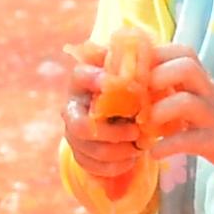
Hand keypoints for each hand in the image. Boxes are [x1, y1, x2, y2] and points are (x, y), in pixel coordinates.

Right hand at [60, 44, 148, 187]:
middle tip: (136, 131)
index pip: (80, 76)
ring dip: (119, 151)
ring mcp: (73, 133)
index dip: (94, 80)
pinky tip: (132, 158)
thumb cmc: (130, 89)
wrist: (124, 115)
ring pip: (90, 150)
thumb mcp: (132, 72)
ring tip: (139, 145)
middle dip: (111, 132)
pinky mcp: (80, 154)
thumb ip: (133, 62)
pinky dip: (117, 165)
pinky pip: (94, 166)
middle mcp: (71, 107)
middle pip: (80, 126)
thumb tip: (142, 46)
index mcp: (82, 81)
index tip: (113, 83)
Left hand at [143, 50, 213, 184]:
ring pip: (186, 102)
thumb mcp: (205, 102)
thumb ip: (180, 92)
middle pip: (186, 66)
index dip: (156, 54)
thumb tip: (142, 88)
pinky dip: (166, 146)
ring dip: (158, 111)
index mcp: (205, 83)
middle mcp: (210, 94)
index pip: (183, 52)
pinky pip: (188, 140)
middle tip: (139, 95)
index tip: (135, 70)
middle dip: (158, 75)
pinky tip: (154, 152)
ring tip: (145, 125)